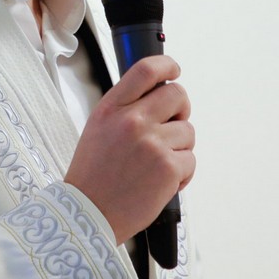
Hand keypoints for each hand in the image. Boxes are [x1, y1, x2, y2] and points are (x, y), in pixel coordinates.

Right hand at [65, 54, 194, 243]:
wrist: (88, 213)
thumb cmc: (93, 176)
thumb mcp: (98, 129)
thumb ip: (125, 109)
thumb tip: (158, 97)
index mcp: (112, 109)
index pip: (145, 71)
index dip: (166, 65)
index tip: (174, 70)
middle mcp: (132, 121)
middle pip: (177, 95)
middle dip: (181, 110)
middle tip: (172, 125)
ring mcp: (152, 144)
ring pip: (188, 131)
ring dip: (179, 147)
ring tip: (156, 165)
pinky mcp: (168, 168)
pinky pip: (190, 160)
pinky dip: (181, 174)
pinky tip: (161, 182)